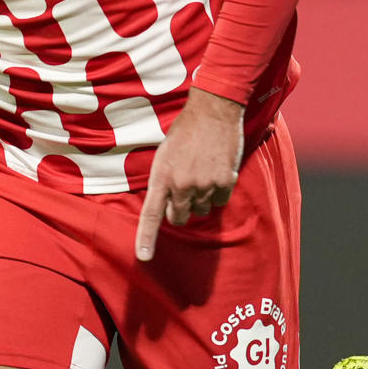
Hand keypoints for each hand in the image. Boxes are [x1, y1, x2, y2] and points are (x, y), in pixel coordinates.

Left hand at [135, 89, 244, 260]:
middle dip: (180, 210)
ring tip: (202, 172)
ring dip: (201, 198)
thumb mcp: (164, 155)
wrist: (212, 111)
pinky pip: (220, 200)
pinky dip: (219, 191)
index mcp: (161, 177)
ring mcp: (203, 185)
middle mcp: (180, 185)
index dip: (146, 238)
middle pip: (179, 217)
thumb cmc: (185, 132)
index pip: (151, 214)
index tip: (144, 257)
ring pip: (201, 209)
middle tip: (185, 189)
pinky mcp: (223, 182)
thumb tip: (168, 206)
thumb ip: (165, 181)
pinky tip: (217, 171)